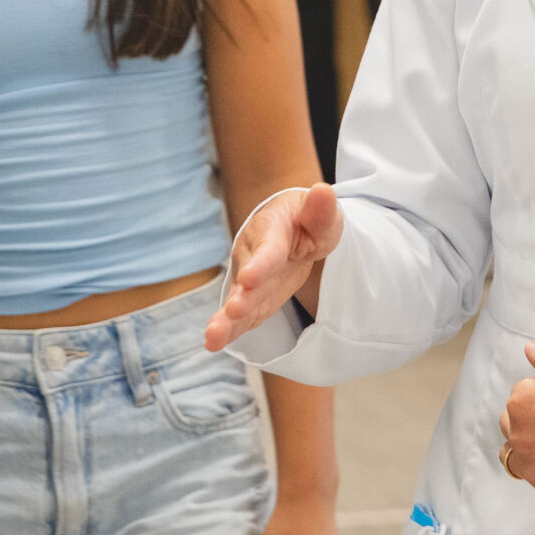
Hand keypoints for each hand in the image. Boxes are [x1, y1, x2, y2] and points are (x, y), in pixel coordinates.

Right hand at [205, 185, 342, 351]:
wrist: (289, 227)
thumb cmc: (306, 220)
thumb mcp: (320, 214)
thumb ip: (321, 209)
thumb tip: (323, 190)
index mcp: (270, 231)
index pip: (267, 250)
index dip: (260, 265)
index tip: (250, 279)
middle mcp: (251, 255)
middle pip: (245, 279)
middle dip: (240, 296)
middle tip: (234, 312)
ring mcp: (248, 278)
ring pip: (237, 300)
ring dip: (226, 319)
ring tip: (212, 337)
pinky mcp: (251, 298)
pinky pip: (240, 315)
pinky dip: (228, 329)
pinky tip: (213, 343)